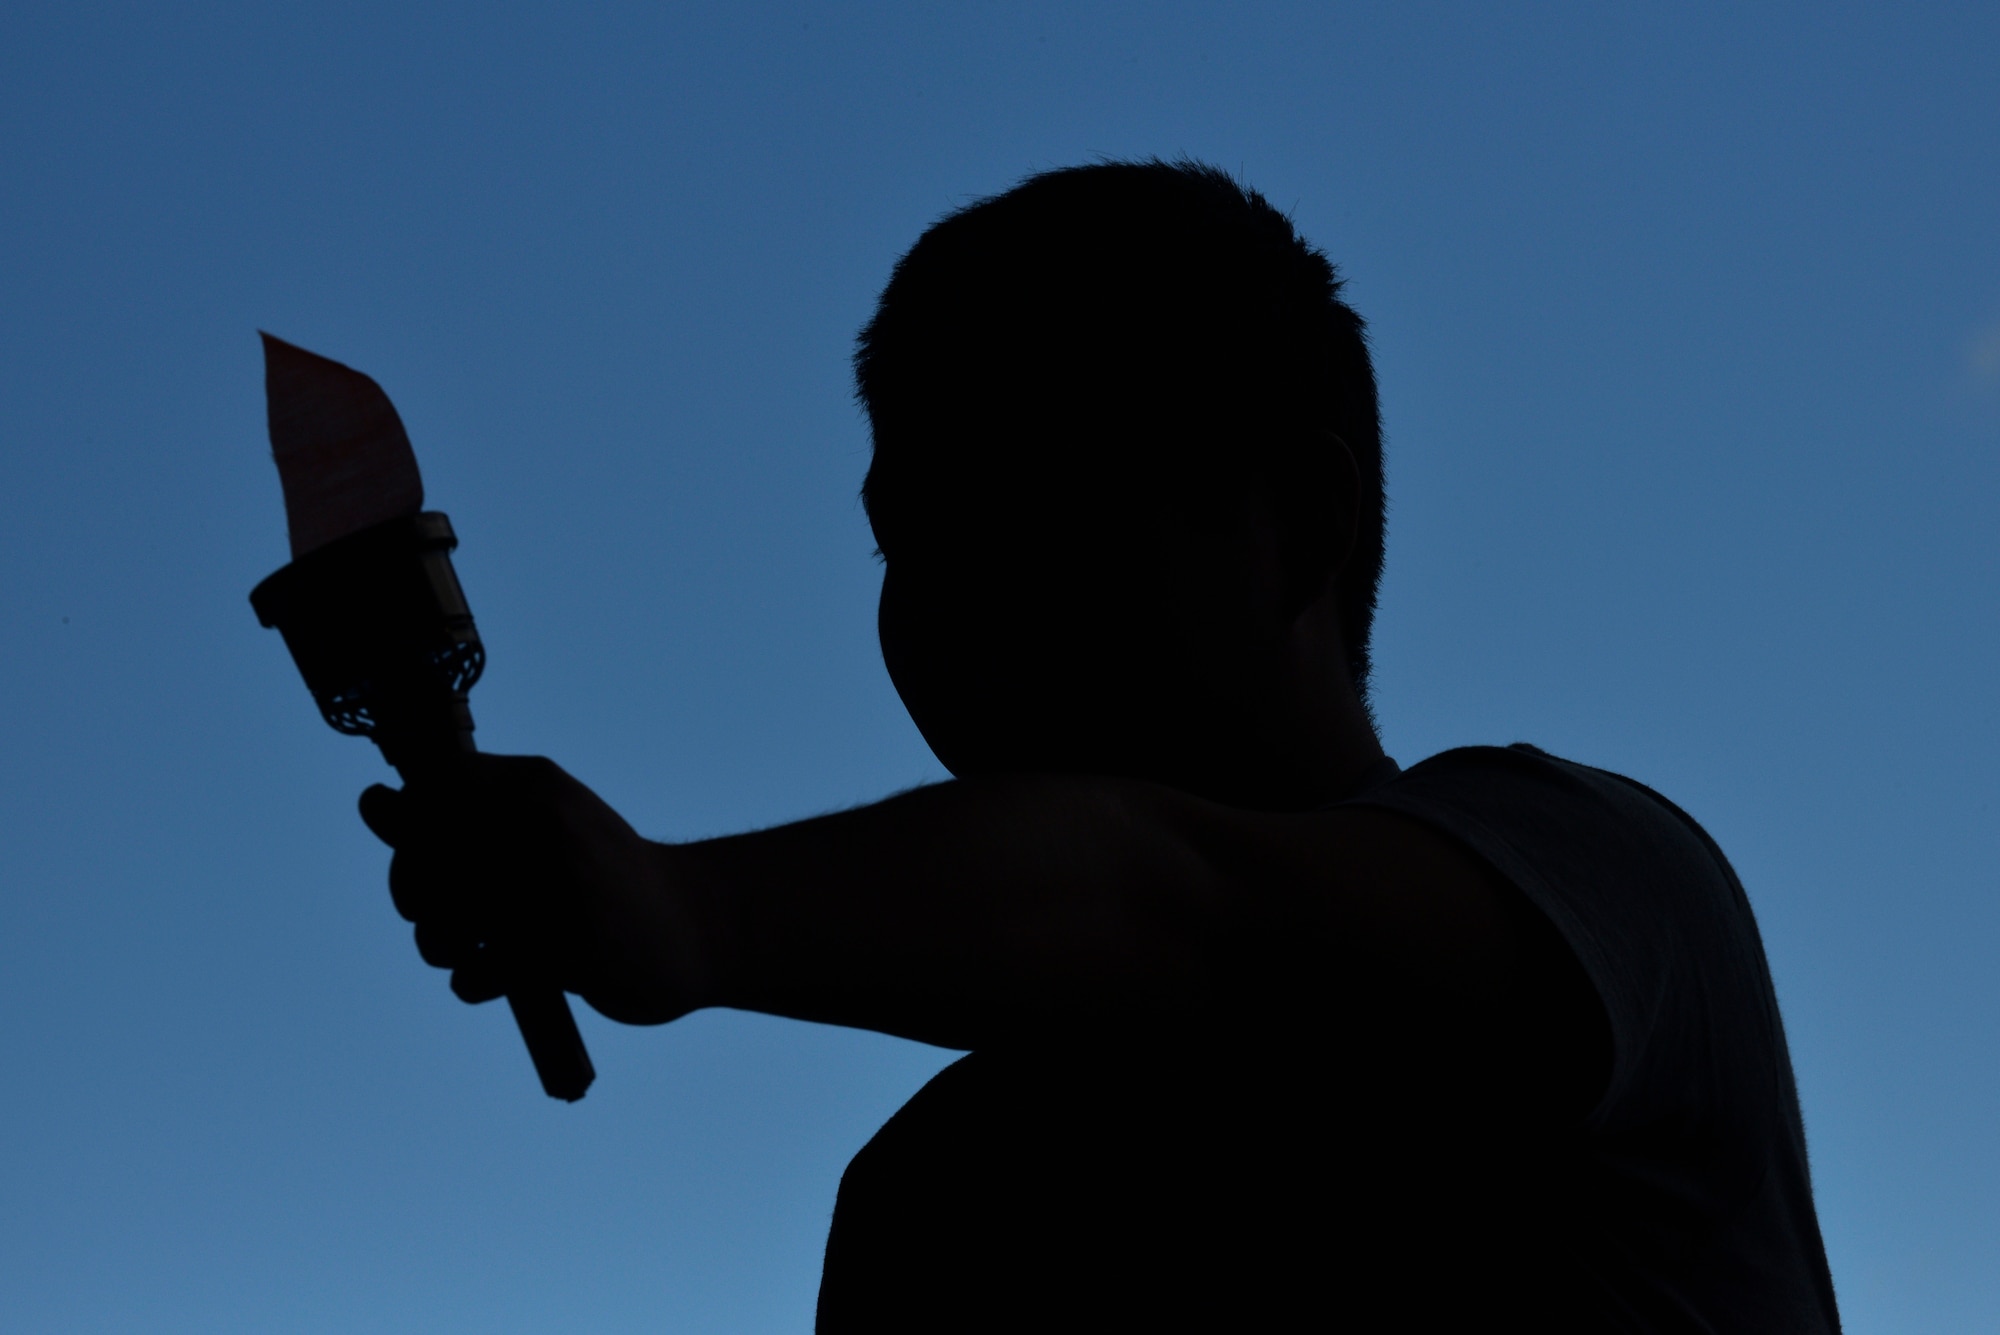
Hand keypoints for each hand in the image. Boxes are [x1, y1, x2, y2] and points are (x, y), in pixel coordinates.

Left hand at [358, 754, 706, 1025]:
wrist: (694, 923)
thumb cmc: (602, 873)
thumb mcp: (543, 818)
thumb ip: (460, 809)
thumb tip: (371, 800)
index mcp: (533, 784)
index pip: (425, 793)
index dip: (410, 828)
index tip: (438, 848)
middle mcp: (539, 828)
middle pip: (420, 862)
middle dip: (416, 894)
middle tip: (454, 910)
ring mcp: (550, 892)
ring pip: (437, 923)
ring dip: (440, 944)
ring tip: (474, 946)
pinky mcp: (560, 955)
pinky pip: (470, 976)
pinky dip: (475, 983)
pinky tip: (508, 973)